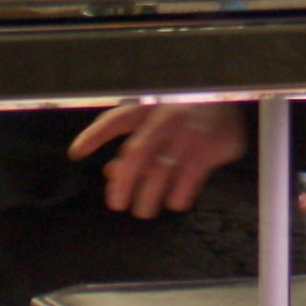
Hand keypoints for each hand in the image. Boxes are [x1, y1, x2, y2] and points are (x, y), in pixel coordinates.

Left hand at [72, 101, 250, 216]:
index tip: (76, 153)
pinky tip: (175, 200)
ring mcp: (192, 133)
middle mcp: (169, 117)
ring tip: (143, 210)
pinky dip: (179, 196)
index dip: (95, 135)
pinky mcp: (214, 148)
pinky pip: (191, 181)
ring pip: (162, 173)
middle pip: (138, 152)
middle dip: (123, 182)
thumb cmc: (185, 109)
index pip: (117, 119)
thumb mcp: (156, 118)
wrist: (229, 95)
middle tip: (117, 204)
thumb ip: (133, 143)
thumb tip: (111, 174)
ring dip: (149, 197)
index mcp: (151, 104)